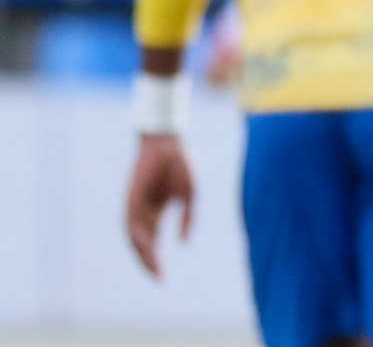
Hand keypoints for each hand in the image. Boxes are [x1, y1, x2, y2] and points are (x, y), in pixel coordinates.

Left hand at [126, 134, 194, 279]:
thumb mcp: (191, 195)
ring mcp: (135, 206)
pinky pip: (130, 221)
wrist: (169, 142)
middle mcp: (143, 213)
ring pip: (134, 237)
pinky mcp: (131, 197)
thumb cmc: (181, 164)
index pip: (152, 243)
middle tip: (160, 280)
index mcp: (156, 213)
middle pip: (142, 245)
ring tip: (154, 267)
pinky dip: (137, 234)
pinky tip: (146, 244)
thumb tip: (184, 244)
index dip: (156, 262)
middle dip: (149, 263)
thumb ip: (188, 219)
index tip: (164, 280)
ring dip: (143, 253)